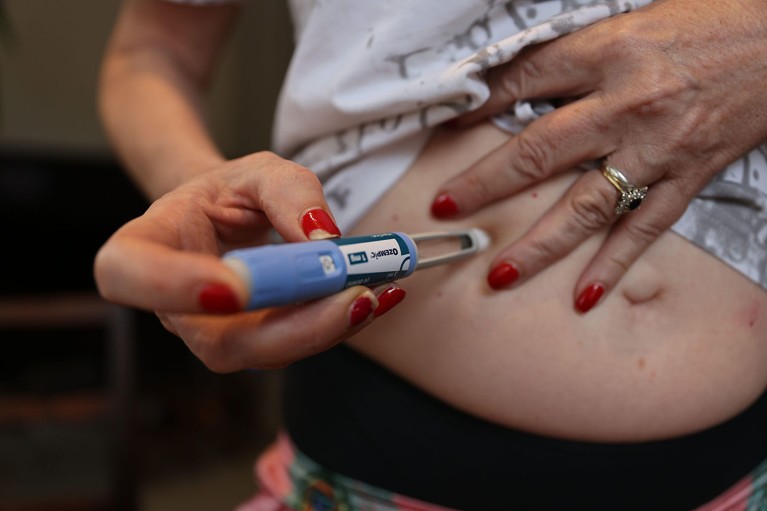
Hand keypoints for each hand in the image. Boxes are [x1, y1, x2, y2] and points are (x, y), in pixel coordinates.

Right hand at [94, 152, 405, 370]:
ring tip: (373, 292)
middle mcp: (174, 306)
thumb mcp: (257, 170)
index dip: (172, 288)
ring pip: (265, 352)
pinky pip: (296, 345)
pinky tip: (379, 297)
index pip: (129, 275)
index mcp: (143, 247)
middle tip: (349, 296)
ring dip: (326, 329)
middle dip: (290, 328)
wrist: (229, 216)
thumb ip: (288, 192)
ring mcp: (216, 332)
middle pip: (217, 341)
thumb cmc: (228, 192)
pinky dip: (340, 322)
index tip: (233, 287)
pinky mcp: (258, 342)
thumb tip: (324, 239)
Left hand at [430, 0, 766, 311]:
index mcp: (608, 52)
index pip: (524, 82)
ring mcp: (659, 147)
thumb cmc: (706, 23)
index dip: (477, 107)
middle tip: (447, 210)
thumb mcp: (629, 22)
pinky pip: (645, 229)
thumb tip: (512, 86)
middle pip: (540, 150)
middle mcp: (628, 103)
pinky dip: (613, 266)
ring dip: (539, 244)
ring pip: (586, 204)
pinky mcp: (689, 176)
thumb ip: (572, 59)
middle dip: (486, 184)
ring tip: (500, 273)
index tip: (446, 128)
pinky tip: (584, 296)